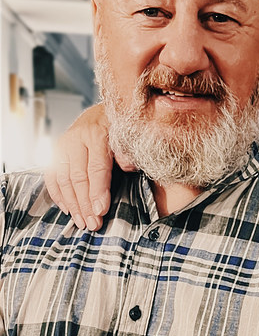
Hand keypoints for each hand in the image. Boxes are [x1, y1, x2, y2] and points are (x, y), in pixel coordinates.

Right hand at [44, 103, 134, 230]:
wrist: (101, 111)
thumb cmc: (119, 127)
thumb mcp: (128, 135)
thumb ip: (128, 151)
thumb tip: (128, 166)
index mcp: (97, 133)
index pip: (96, 168)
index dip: (98, 191)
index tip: (101, 210)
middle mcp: (76, 139)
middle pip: (78, 178)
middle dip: (85, 204)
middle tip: (92, 224)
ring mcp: (63, 145)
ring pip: (63, 180)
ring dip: (72, 204)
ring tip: (81, 222)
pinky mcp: (56, 152)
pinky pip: (52, 177)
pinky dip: (58, 195)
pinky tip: (67, 210)